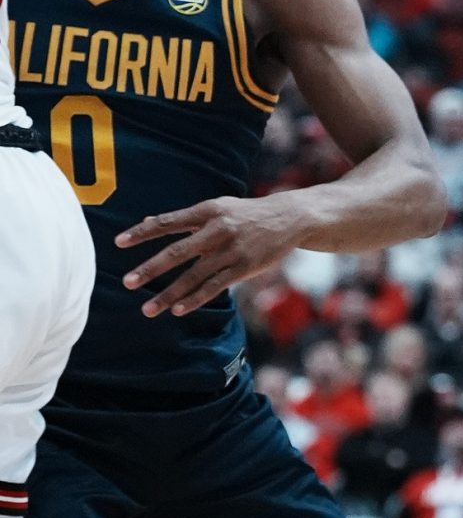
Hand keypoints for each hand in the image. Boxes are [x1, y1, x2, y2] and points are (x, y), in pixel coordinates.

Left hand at [117, 197, 303, 317]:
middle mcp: (217, 230)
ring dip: (169, 294)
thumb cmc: (247, 213)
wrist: (289, 219)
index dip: (142, 232)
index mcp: (207, 211)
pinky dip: (196, 299)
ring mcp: (231, 251)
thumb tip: (148, 222)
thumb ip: (185, 218)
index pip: (168, 223)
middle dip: (150, 269)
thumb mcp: (217, 207)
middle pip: (177, 252)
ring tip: (148, 309)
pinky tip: (179, 310)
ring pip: (194, 276)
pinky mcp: (244, 268)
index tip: (118, 243)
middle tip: (128, 282)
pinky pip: (215, 287)